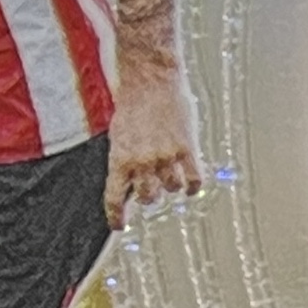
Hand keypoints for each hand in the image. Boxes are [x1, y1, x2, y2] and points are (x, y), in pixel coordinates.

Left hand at [102, 60, 202, 226]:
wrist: (151, 81)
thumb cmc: (132, 105)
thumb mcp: (118, 136)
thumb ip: (124, 160)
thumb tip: (129, 184)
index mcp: (119, 159)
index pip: (114, 198)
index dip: (116, 216)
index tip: (119, 226)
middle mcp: (141, 162)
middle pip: (147, 198)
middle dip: (149, 197)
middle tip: (151, 190)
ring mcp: (165, 157)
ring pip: (171, 190)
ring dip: (170, 187)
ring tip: (170, 176)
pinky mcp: (187, 149)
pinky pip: (194, 180)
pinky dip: (192, 186)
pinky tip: (190, 185)